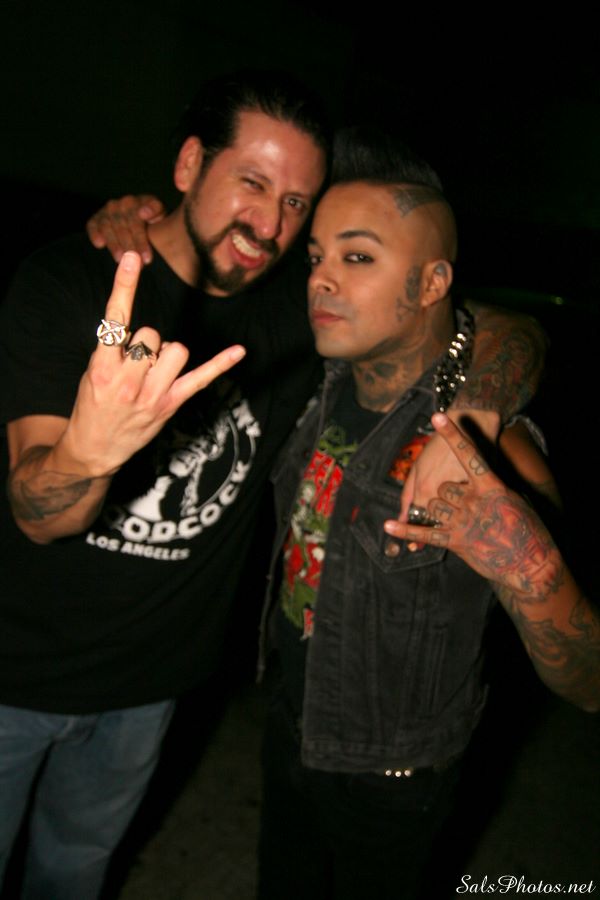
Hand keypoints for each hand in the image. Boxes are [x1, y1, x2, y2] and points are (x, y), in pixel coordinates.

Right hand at [60, 251, 244, 475]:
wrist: (94, 448)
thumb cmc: (93, 404)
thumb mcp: (91, 372)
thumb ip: (113, 348)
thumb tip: (141, 329)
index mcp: (102, 368)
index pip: (114, 321)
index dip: (124, 287)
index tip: (131, 257)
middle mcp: (128, 381)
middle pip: (153, 334)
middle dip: (147, 339)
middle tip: (135, 362)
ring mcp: (152, 395)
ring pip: (176, 349)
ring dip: (167, 352)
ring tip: (153, 369)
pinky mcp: (170, 405)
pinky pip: (200, 378)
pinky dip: (220, 364)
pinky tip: (239, 351)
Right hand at [86, 194, 165, 263]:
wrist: (143, 226)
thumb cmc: (155, 226)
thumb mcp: (162, 221)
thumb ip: (156, 213)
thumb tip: (144, 213)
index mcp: (145, 201)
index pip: (142, 215)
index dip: (143, 237)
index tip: (147, 256)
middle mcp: (126, 202)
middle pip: (126, 223)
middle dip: (132, 245)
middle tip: (138, 264)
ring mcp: (110, 209)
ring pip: (109, 224)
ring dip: (115, 243)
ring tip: (121, 259)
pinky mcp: (98, 218)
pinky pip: (93, 224)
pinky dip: (95, 232)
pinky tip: (99, 244)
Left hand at [385, 413, 557, 594]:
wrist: (533, 562)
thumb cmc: (528, 529)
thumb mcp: (514, 499)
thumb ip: (492, 487)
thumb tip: (477, 480)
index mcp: (491, 485)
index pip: (468, 453)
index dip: (453, 434)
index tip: (439, 416)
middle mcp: (474, 500)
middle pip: (443, 488)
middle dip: (448, 495)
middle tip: (465, 506)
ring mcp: (464, 521)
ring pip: (434, 506)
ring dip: (438, 510)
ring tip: (457, 519)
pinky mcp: (456, 541)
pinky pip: (426, 532)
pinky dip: (405, 530)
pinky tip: (389, 526)